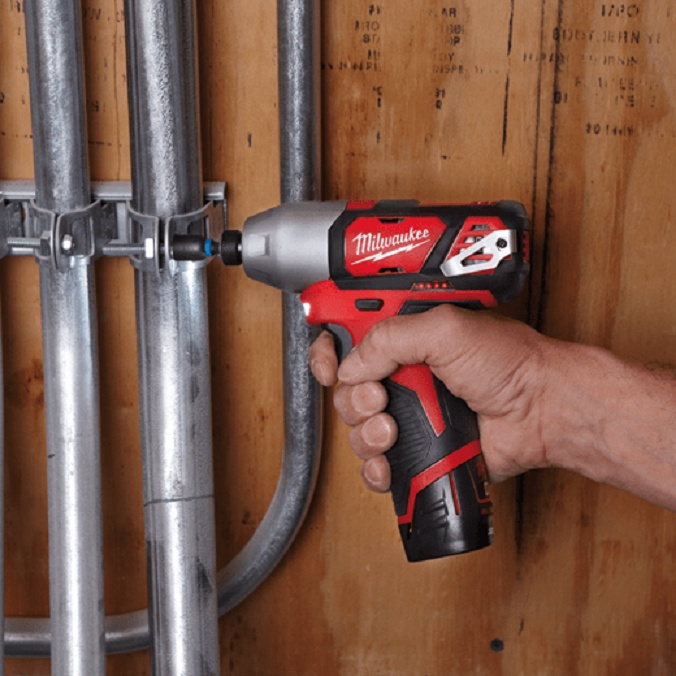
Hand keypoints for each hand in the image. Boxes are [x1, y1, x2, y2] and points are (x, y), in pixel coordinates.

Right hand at [309, 305, 550, 491]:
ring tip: (394, 429)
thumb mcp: (445, 329)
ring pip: (358, 430)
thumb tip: (352, 364)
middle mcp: (404, 374)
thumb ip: (390, 337)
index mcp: (405, 337)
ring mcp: (411, 414)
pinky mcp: (420, 449)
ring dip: (366, 433)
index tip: (328, 367)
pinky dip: (376, 468)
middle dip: (354, 399)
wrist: (542, 411)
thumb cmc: (510, 362)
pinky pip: (379, 465)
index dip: (328, 352)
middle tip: (380, 398)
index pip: (347, 338)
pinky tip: (389, 462)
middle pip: (346, 390)